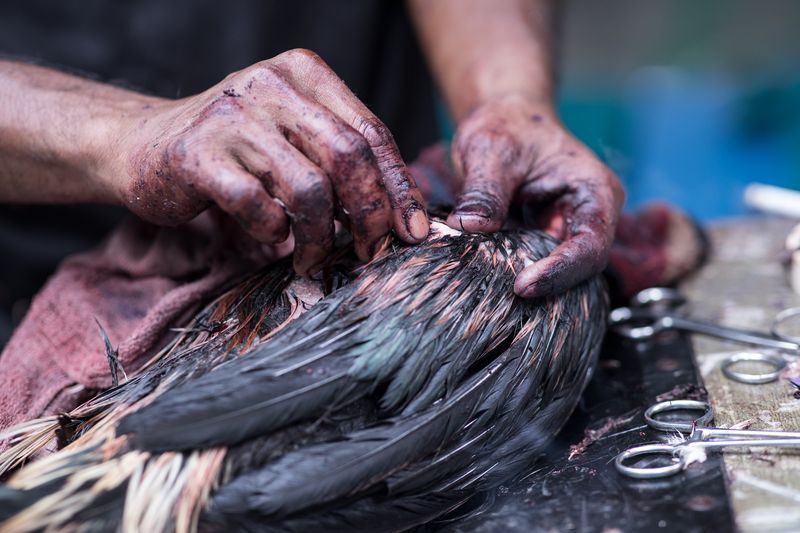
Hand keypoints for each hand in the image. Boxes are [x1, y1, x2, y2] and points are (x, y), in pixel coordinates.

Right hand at [104, 49, 428, 273]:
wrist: (143, 146)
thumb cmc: (234, 151)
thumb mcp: (293, 137)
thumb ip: (340, 158)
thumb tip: (402, 213)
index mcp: (303, 74)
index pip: (372, 132)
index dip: (400, 187)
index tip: (412, 231)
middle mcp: (270, 84)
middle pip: (350, 157)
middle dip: (371, 215)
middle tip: (372, 252)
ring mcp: (232, 116)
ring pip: (309, 188)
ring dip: (320, 237)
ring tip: (312, 256)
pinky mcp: (198, 153)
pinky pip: (258, 206)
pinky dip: (272, 232)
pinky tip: (270, 237)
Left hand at [447, 94, 624, 297]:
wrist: (505, 120)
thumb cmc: (507, 126)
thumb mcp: (491, 150)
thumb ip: (484, 189)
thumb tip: (468, 226)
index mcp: (595, 192)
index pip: (590, 246)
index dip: (560, 271)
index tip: (521, 286)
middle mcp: (591, 218)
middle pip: (582, 270)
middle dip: (548, 288)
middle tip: (505, 302)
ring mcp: (569, 233)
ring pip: (561, 276)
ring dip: (533, 288)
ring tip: (496, 302)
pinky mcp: (545, 243)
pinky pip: (538, 270)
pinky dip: (517, 278)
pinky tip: (490, 288)